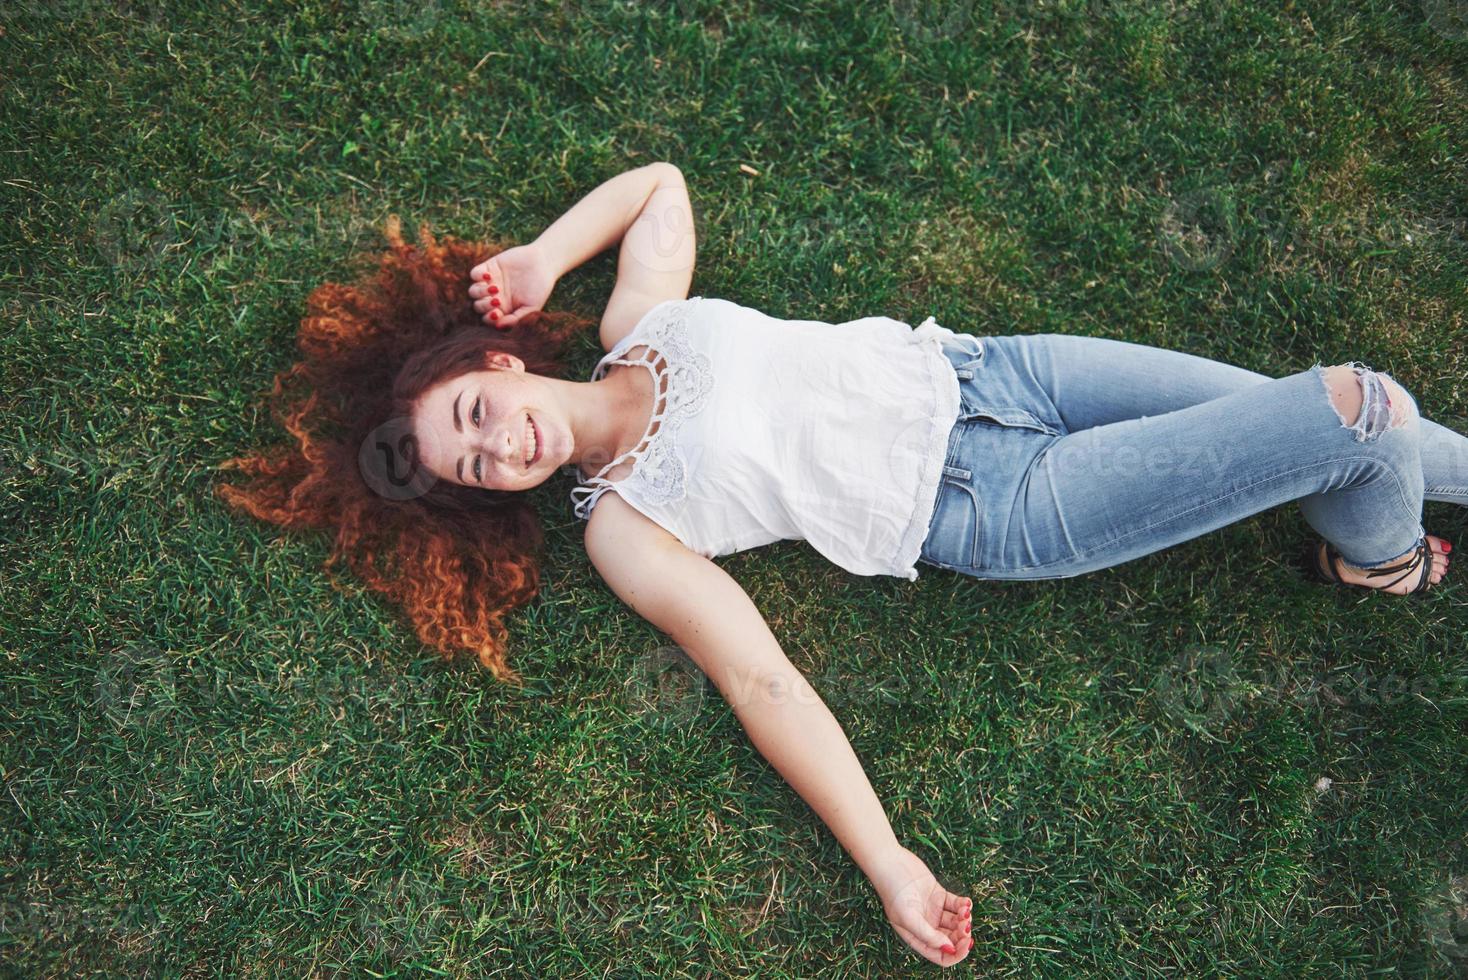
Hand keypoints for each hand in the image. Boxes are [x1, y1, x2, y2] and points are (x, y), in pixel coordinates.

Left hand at [468, 243, 557, 329]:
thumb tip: (498, 327)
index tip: (498, 314)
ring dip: (480, 292)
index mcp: (504, 309)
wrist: (544, 263)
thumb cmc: (540, 288)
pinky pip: (474, 274)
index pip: (487, 318)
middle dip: (484, 305)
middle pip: (478, 306)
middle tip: (497, 300)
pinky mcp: (489, 267)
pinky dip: (477, 276)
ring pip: (473, 291)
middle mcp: (494, 297)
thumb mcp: (532, 307)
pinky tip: (489, 276)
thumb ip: (515, 319)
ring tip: (495, 288)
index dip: (489, 319)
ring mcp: (490, 282)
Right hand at [871, 845, 972, 966]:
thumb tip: (949, 949)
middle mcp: (926, 926)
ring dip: (965, 919)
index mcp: (917, 936)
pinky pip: (957, 905)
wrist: (890, 863)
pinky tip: (966, 902)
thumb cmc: (893, 891)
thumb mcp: (907, 917)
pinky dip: (964, 906)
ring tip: (965, 910)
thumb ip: (928, 936)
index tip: (965, 944)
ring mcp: (934, 911)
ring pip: (956, 922)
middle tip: (966, 925)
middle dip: (962, 935)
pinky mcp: (939, 895)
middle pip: (951, 939)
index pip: (941, 955)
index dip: (956, 953)